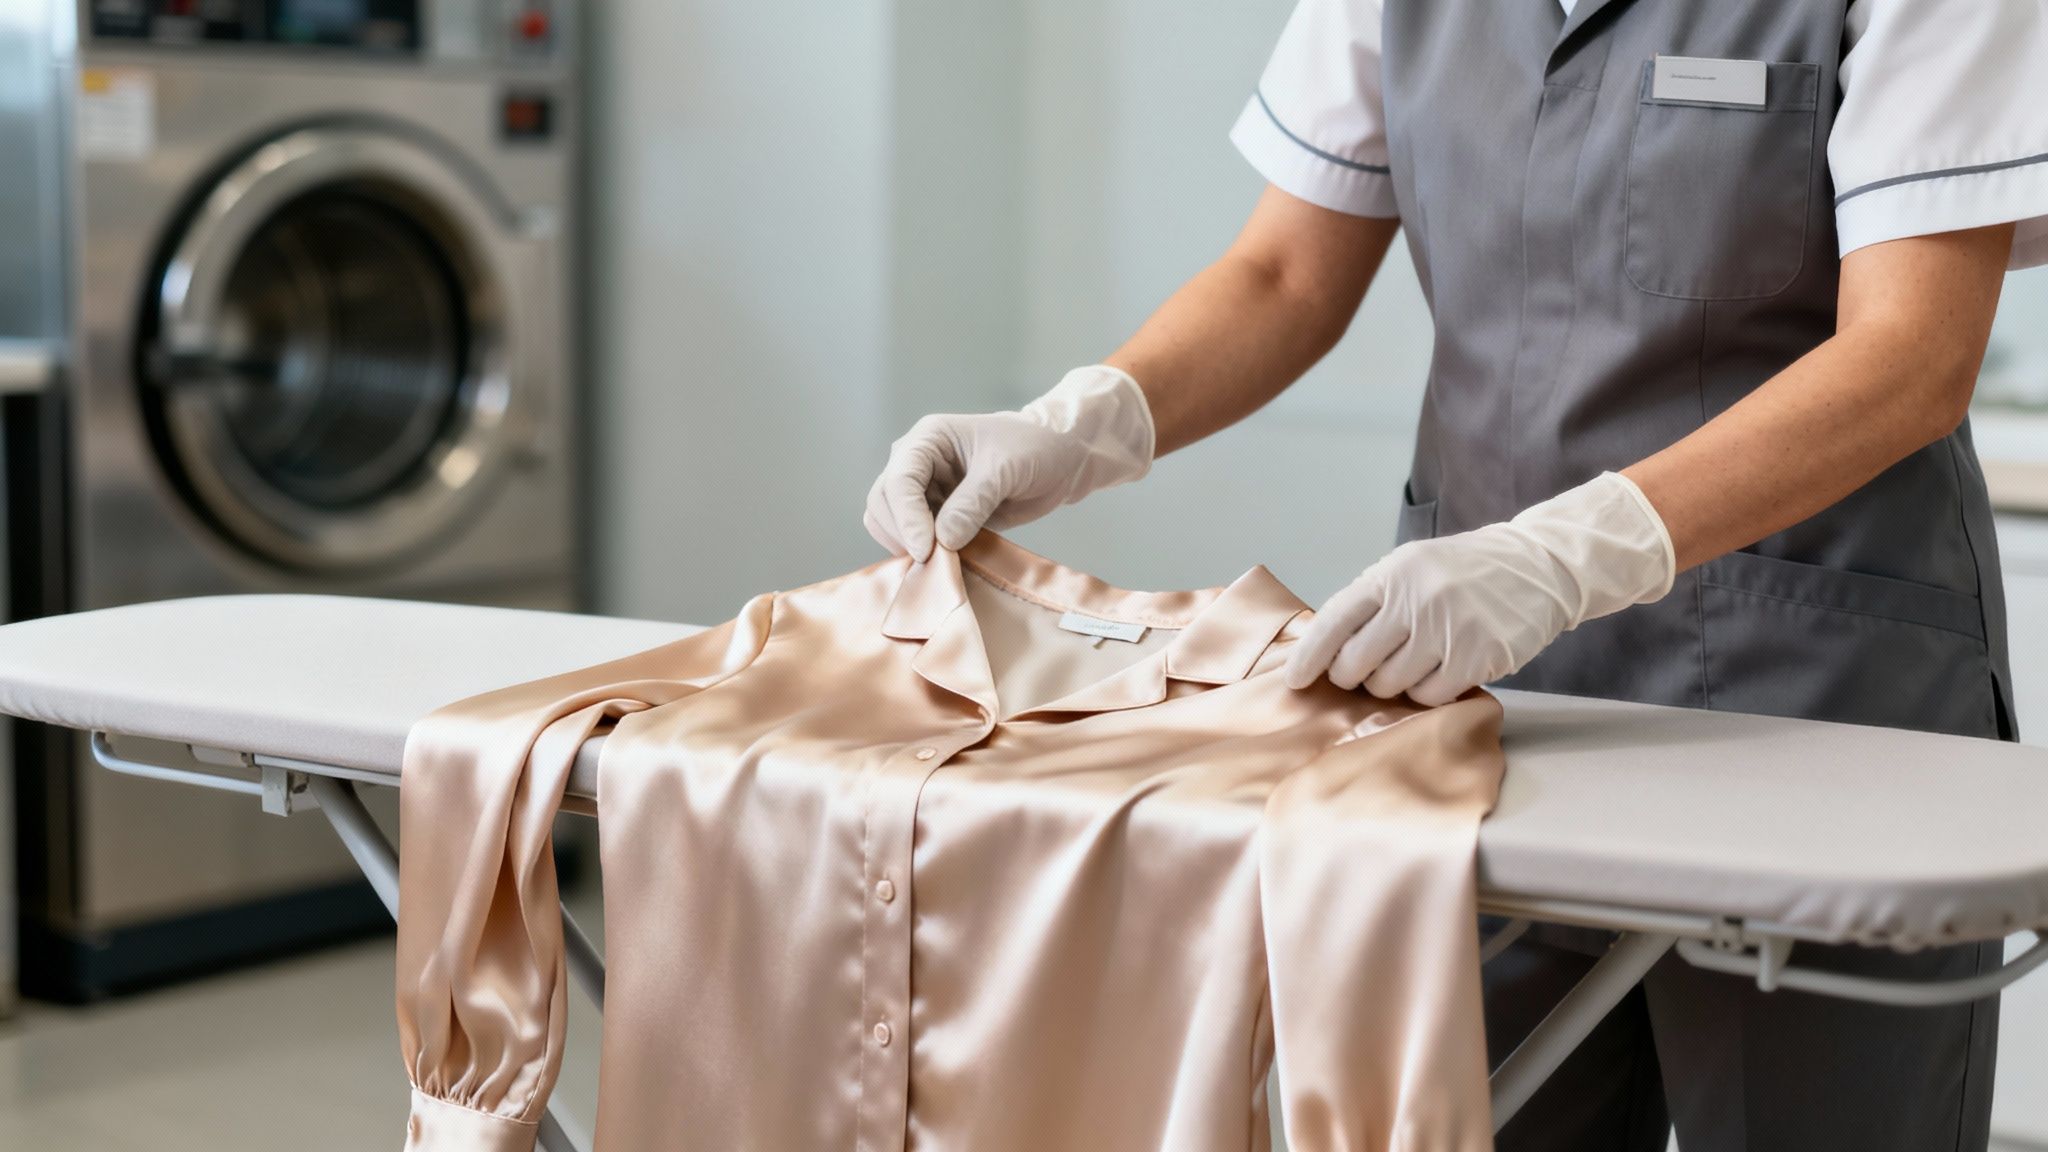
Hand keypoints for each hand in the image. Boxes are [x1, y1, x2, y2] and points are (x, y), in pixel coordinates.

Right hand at [864, 366, 1154, 559]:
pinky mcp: (937, 516)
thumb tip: (941, 541)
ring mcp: (924, 491)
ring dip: (907, 546)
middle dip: (903, 534)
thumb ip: (972, 504)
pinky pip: (913, 538)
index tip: (926, 549)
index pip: (899, 481)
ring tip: (940, 562)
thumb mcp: (1005, 470)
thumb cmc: (1035, 449)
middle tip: (934, 561)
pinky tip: (944, 563)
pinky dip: (921, 554)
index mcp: (928, 440)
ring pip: (889, 523)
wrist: (1061, 460)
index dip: (906, 518)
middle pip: (883, 503)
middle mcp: (917, 463)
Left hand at [1284, 472, 1675, 705]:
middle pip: (1354, 665)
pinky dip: (1426, 693)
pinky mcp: (1478, 658)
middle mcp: (1415, 601)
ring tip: (1412, 661)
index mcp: (1391, 575)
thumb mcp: (1411, 567)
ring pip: (1389, 685)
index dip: (1308, 657)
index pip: (1333, 623)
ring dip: (1391, 684)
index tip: (1294, 680)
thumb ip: (1370, 601)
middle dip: (1351, 676)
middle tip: (1365, 670)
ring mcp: (1447, 631)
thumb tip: (1322, 648)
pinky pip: (1428, 697)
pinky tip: (1440, 671)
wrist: (1537, 567)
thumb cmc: (1463, 572)